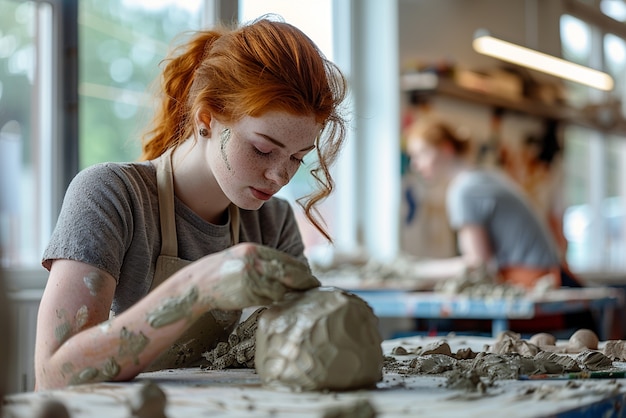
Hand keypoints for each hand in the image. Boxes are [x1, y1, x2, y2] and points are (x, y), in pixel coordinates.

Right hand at [199, 243, 319, 309]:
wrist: (199, 285)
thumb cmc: (223, 273)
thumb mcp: (243, 258)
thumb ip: (265, 262)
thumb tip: (291, 272)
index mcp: (254, 250)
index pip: (286, 260)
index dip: (302, 271)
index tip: (312, 278)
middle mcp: (254, 262)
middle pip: (289, 273)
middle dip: (304, 282)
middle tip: (315, 288)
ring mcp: (251, 278)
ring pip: (280, 289)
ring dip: (283, 294)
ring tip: (279, 294)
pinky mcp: (247, 294)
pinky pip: (268, 300)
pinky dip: (270, 301)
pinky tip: (263, 299)